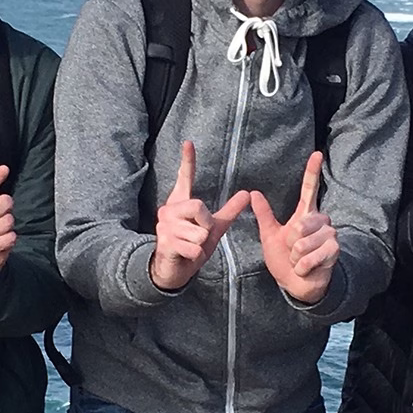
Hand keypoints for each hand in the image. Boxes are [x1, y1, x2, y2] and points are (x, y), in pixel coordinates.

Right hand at [150, 140, 251, 291]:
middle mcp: (169, 210)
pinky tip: (186, 256)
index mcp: (181, 203)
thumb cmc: (192, 246)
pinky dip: (196, 256)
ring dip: (201, 244)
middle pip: (198, 206)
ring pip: (198, 231)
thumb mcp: (214, 228)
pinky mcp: (165, 242)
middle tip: (200, 235)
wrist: (174, 270)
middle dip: (206, 224)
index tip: (189, 142)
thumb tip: (247, 193)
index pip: (184, 178)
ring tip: (191, 247)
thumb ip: (229, 211)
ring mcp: (164, 226)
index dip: (187, 161)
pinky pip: (194, 248)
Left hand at [251, 151, 338, 305]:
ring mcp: (330, 235)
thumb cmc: (284, 259)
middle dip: (289, 244)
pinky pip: (309, 257)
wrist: (297, 284)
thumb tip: (253, 193)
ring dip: (294, 258)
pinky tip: (305, 269)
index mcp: (305, 214)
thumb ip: (264, 215)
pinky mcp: (334, 251)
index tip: (317, 153)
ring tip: (299, 261)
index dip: (312, 171)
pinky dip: (302, 267)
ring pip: (303, 243)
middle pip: (299, 226)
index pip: (309, 188)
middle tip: (292, 252)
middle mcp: (320, 220)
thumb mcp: (269, 236)